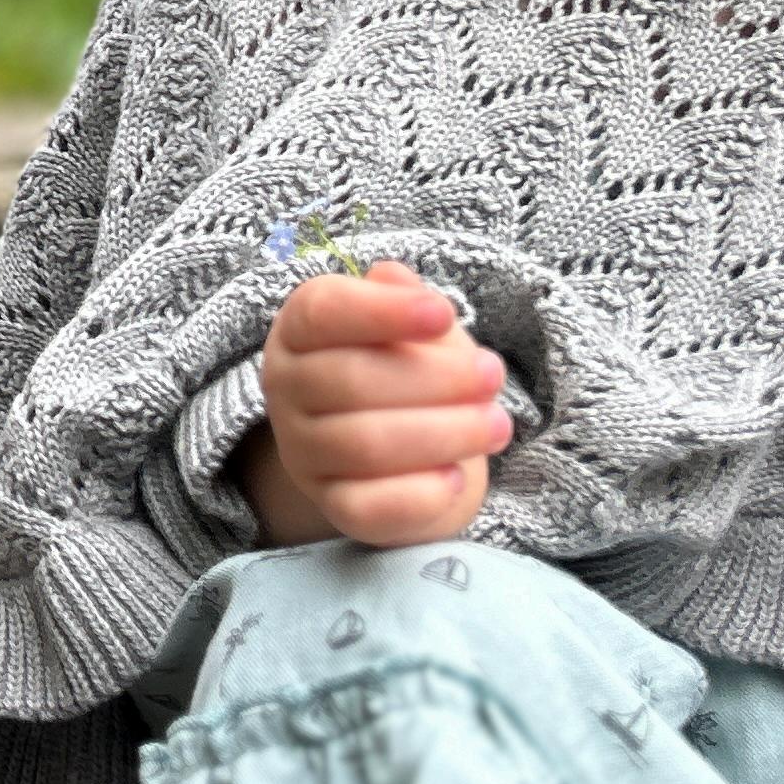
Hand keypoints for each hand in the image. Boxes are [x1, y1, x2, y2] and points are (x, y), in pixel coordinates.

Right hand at [252, 262, 510, 548]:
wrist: (403, 454)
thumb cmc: (407, 374)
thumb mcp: (413, 329)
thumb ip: (405, 301)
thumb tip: (393, 275)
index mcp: (300, 332)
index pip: (323, 312)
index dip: (382, 311)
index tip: (444, 314)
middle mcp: (287, 390)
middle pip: (351, 380)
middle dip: (435, 378)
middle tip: (492, 375)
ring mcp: (304, 453)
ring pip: (364, 444)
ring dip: (444, 433)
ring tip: (496, 424)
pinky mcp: (334, 508)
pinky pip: (369, 507)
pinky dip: (420, 492)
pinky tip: (458, 475)